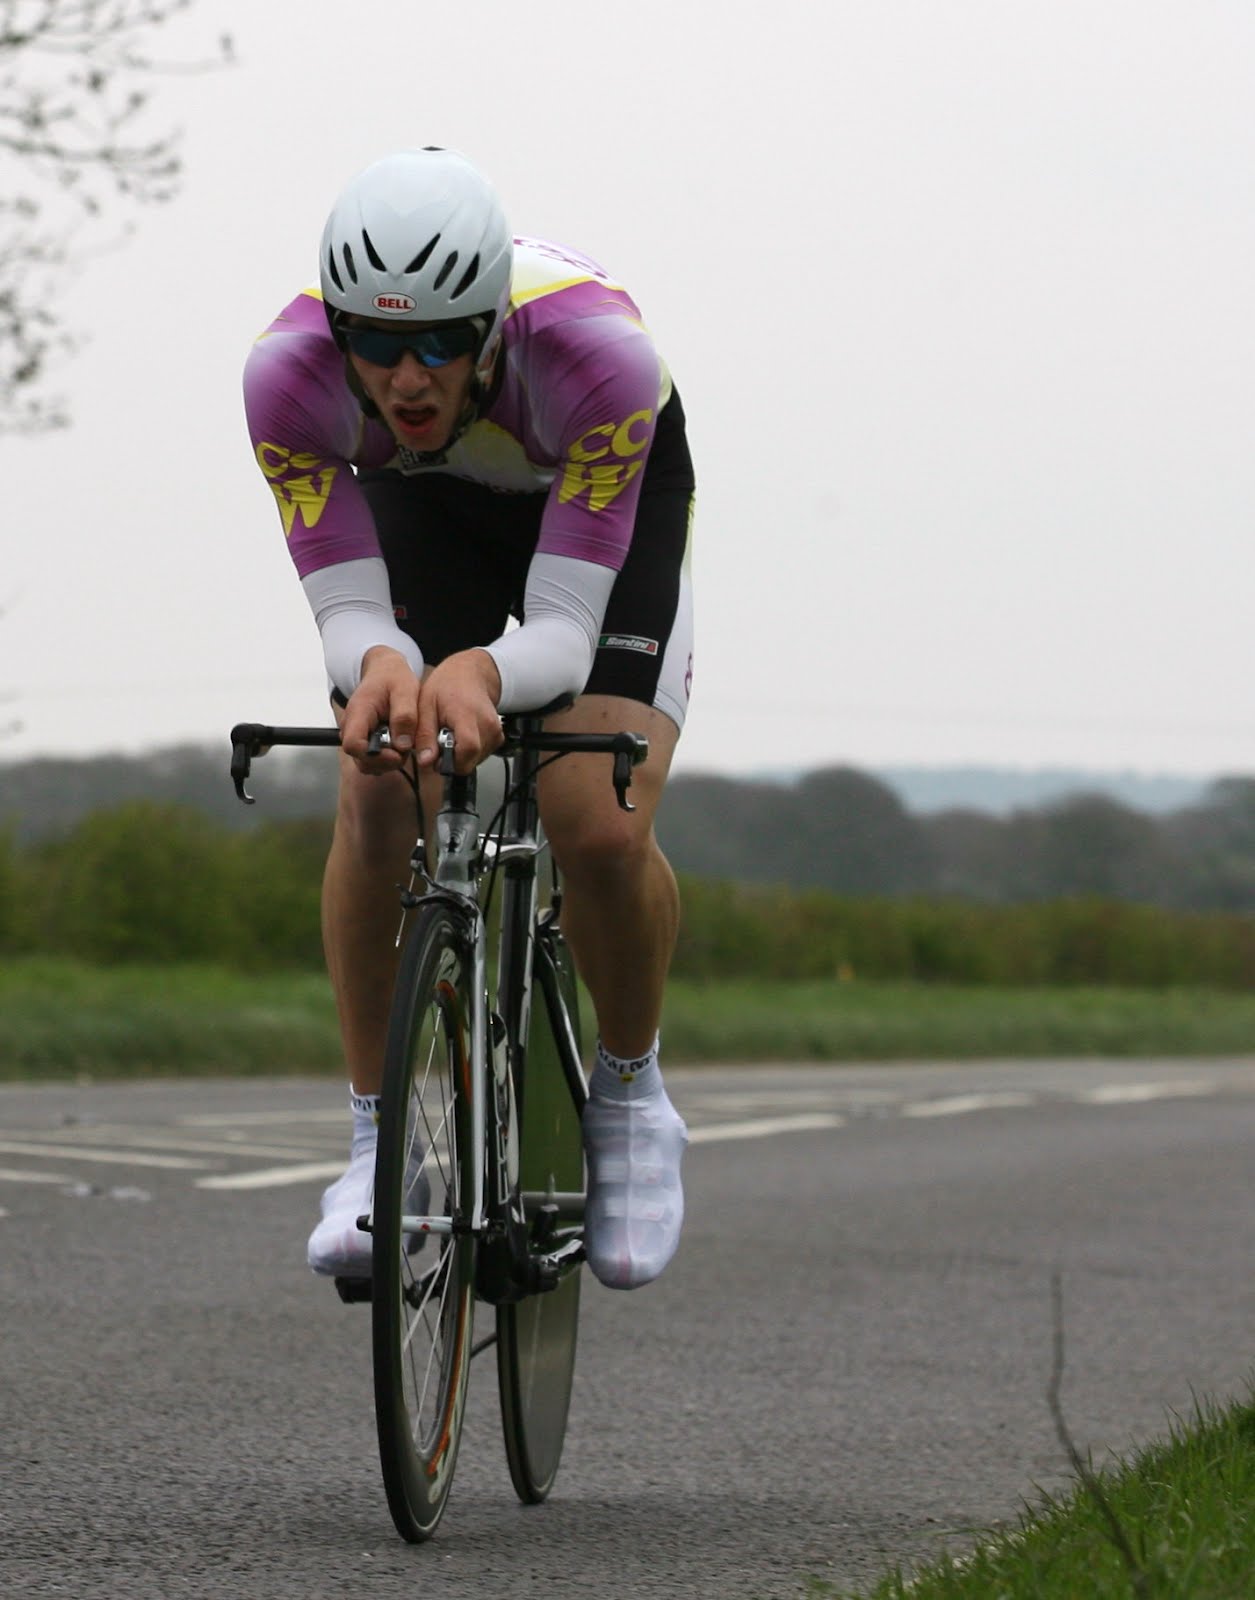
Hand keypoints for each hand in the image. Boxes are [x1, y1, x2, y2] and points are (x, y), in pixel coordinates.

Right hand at [340, 647, 420, 772]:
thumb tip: (402, 744)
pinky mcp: (365, 741)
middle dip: (386, 761)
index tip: (396, 753)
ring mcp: (357, 735)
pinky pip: (372, 760)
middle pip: (360, 759)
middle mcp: (351, 727)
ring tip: (403, 745)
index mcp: (358, 713)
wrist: (384, 672)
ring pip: (366, 763)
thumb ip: (405, 716)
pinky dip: (387, 759)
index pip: (353, 745)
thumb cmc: (392, 678)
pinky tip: (398, 745)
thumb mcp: (405, 690)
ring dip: (388, 762)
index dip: (374, 755)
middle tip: (406, 750)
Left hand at [416, 650, 503, 774]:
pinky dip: (468, 752)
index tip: (437, 757)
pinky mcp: (498, 737)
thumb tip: (426, 761)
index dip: (450, 761)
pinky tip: (461, 736)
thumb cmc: (447, 686)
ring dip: (459, 755)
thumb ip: (425, 735)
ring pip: (475, 760)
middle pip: (471, 760)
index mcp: (468, 715)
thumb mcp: (425, 706)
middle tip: (440, 741)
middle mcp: (488, 725)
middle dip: (452, 759)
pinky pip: (481, 756)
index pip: (468, 749)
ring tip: (451, 735)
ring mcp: (495, 732)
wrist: (470, 674)